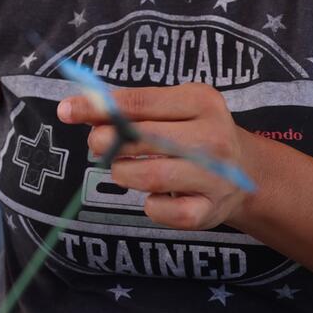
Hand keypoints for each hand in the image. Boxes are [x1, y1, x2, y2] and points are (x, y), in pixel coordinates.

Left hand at [57, 82, 255, 229]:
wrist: (246, 173)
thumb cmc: (194, 134)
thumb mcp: (171, 109)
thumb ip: (131, 108)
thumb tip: (80, 108)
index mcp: (200, 101)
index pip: (138, 103)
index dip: (97, 108)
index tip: (66, 110)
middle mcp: (213, 137)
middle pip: (142, 140)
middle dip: (107, 143)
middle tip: (97, 144)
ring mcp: (215, 176)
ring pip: (148, 177)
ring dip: (123, 174)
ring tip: (124, 169)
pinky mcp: (209, 211)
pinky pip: (161, 212)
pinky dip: (148, 205)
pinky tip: (154, 196)